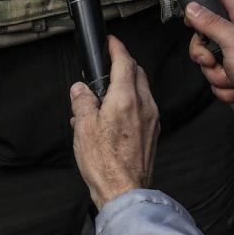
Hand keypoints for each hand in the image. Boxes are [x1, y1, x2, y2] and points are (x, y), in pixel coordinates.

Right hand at [69, 36, 159, 209]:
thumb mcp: (84, 127)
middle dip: (124, 63)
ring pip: (142, 90)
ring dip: (128, 84)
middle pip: (138, 73)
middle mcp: (144, 105)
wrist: (125, 192)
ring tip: (106, 95)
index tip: (111, 42)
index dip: (117, 48)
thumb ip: (82, 102)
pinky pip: (144, 107)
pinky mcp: (153, 133)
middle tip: (108, 64)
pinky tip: (114, 116)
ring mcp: (152, 120)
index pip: (125, 62)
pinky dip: (131, 102)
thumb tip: (80, 89)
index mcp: (126, 99)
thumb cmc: (105, 164)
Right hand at [186, 0, 233, 124]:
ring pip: (210, 59)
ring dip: (216, 74)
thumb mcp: (233, 40)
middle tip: (212, 60)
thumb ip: (210, 22)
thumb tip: (191, 7)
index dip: (201, 4)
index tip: (191, 20)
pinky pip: (217, 77)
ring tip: (233, 78)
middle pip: (207, 33)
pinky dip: (225, 86)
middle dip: (205, 52)